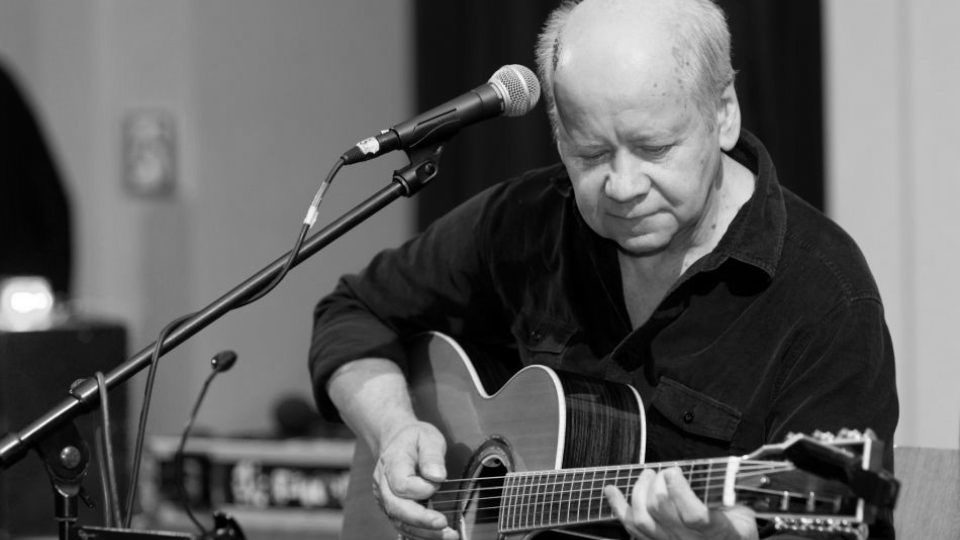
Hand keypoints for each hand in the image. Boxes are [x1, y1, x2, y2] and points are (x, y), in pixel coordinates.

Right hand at [373, 421, 458, 539]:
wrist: (397, 441)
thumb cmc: (414, 439)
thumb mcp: (428, 438)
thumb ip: (432, 456)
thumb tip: (437, 476)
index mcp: (392, 462)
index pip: (401, 484)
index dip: (420, 489)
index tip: (439, 482)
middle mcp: (384, 484)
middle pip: (396, 508)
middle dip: (421, 520)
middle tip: (443, 524)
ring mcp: (385, 499)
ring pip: (399, 521)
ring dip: (423, 533)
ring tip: (448, 535)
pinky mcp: (392, 508)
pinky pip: (403, 526)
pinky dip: (420, 534)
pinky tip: (438, 536)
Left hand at [604, 466, 757, 539]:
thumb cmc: (737, 528)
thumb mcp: (744, 512)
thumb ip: (731, 494)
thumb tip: (722, 471)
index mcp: (717, 532)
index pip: (694, 516)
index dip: (679, 492)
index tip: (674, 471)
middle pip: (661, 511)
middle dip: (656, 484)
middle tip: (663, 472)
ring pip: (642, 520)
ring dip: (638, 491)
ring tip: (647, 476)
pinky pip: (630, 527)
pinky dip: (617, 506)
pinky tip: (611, 490)